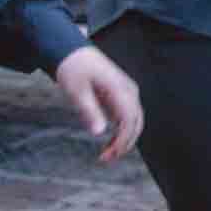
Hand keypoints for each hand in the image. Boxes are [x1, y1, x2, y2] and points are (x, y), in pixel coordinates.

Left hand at [52, 45, 142, 163]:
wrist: (73, 51)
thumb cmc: (74, 69)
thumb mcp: (76, 92)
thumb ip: (89, 112)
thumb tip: (99, 133)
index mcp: (120, 90)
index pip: (130, 120)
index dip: (123, 140)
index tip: (110, 154)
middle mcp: (129, 91)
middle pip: (136, 123)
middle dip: (125, 144)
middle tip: (106, 159)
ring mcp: (128, 92)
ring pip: (134, 121)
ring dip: (124, 139)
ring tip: (107, 153)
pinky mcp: (123, 94)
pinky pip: (128, 116)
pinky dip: (122, 131)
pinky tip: (109, 140)